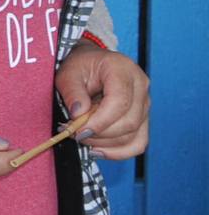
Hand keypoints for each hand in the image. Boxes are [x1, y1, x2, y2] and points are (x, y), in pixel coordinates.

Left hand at [56, 41, 148, 159]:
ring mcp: (145, 104)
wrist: (93, 62)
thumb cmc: (81, 65)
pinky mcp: (143, 118)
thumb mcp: (68, 73)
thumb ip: (72, 92)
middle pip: (129, 122)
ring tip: (82, 138)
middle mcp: (140, 86)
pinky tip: (99, 150)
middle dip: (100, 134)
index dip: (100, 121)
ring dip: (106, 144)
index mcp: (123, 69)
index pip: (120, 102)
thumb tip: (79, 117)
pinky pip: (138, 142)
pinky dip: (119, 152)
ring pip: (134, 135)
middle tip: (75, 134)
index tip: (78, 130)